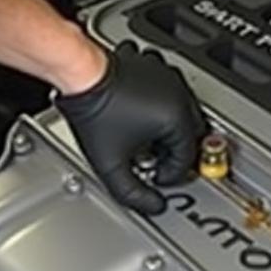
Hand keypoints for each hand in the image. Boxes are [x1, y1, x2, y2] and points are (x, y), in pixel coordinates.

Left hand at [57, 41, 205, 214]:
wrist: (78, 74)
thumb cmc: (93, 110)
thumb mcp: (111, 164)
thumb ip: (132, 193)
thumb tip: (151, 205)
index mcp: (175, 116)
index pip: (187, 156)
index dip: (171, 174)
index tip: (156, 177)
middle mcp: (177, 93)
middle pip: (191, 132)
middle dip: (174, 151)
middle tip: (155, 161)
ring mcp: (166, 75)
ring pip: (181, 108)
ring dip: (169, 127)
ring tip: (146, 139)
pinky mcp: (153, 65)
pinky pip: (166, 87)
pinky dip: (159, 102)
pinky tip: (142, 111)